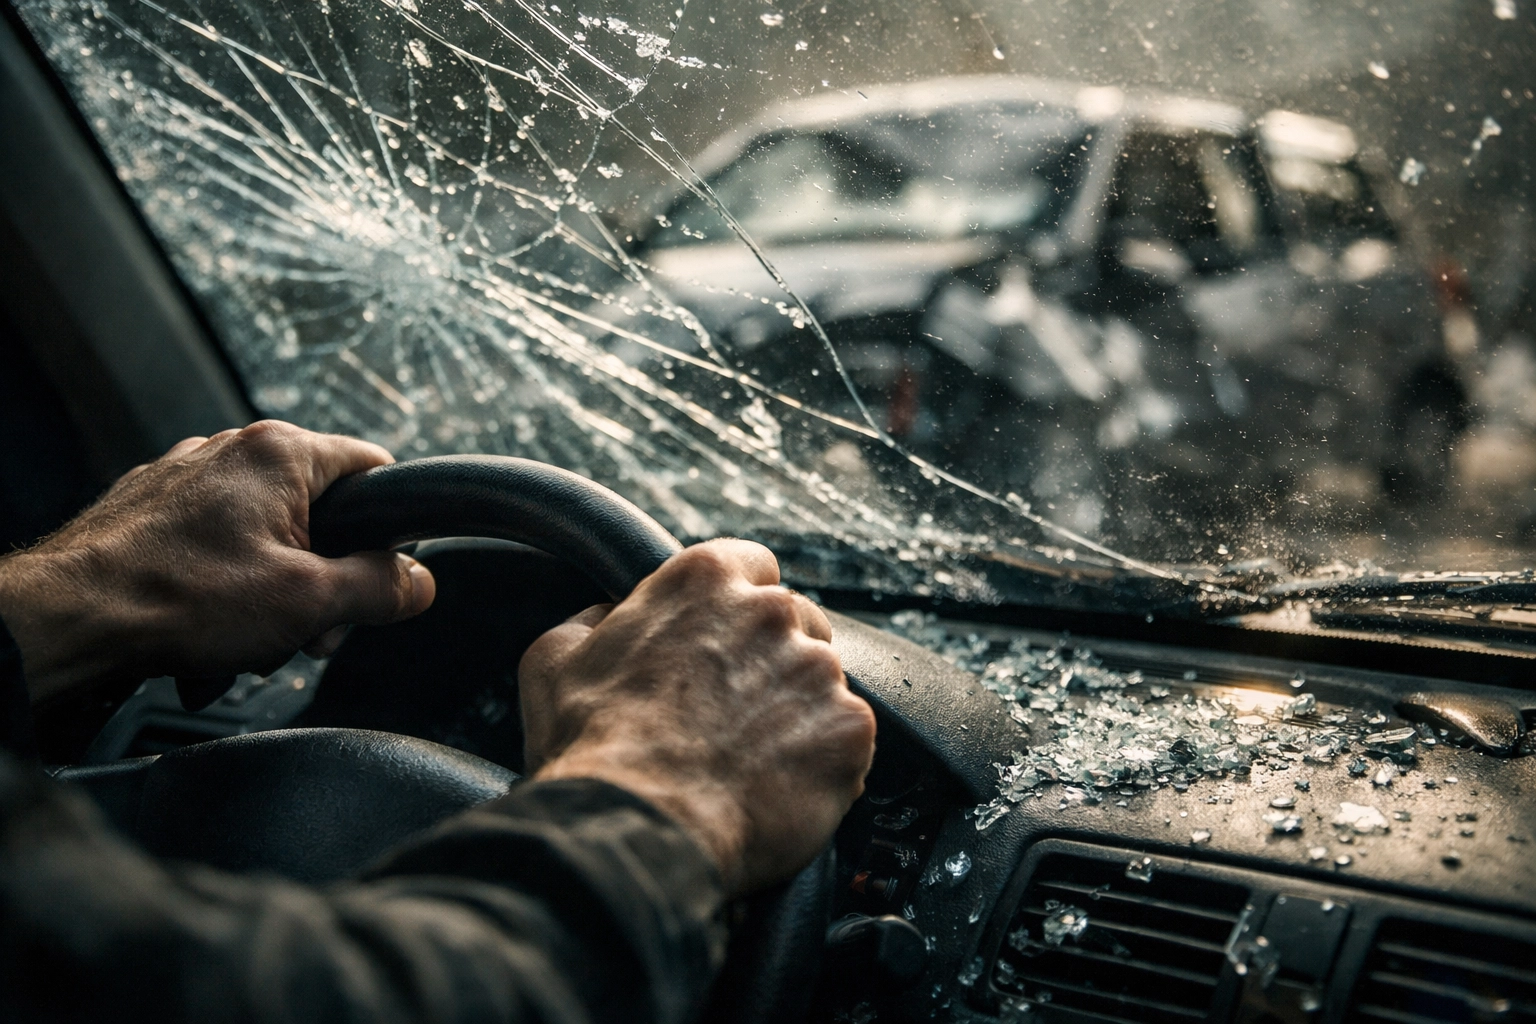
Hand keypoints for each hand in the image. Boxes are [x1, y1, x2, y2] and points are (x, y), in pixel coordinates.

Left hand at [0, 420, 435, 705]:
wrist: (69, 620)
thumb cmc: (177, 600)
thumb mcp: (311, 602)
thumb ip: (382, 588)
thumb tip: (420, 583)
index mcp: (281, 453)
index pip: (376, 470)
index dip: (391, 530)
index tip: (380, 577)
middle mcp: (234, 451)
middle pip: (321, 513)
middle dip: (324, 580)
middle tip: (310, 630)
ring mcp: (189, 477)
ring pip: (269, 536)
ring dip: (275, 593)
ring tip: (248, 637)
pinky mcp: (154, 509)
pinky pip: (218, 547)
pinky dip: (226, 589)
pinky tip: (209, 630)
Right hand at [519, 539, 875, 894]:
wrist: (638, 828)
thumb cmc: (593, 748)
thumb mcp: (555, 659)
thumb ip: (595, 618)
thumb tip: (610, 615)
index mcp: (706, 579)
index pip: (753, 567)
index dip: (739, 607)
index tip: (726, 642)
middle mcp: (772, 612)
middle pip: (797, 621)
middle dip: (772, 661)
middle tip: (734, 713)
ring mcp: (817, 670)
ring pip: (822, 683)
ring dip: (796, 714)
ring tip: (750, 761)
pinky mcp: (849, 729)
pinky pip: (846, 740)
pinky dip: (822, 764)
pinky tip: (777, 788)